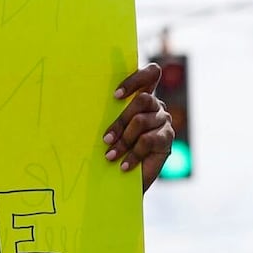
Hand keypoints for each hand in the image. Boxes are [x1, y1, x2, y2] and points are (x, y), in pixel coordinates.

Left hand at [102, 64, 173, 189]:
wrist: (125, 178)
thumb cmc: (113, 147)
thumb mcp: (110, 128)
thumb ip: (109, 112)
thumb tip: (85, 103)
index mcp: (143, 96)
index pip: (151, 74)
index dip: (136, 80)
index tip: (115, 96)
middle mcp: (156, 105)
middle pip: (143, 99)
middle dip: (121, 120)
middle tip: (106, 139)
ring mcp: (164, 121)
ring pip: (141, 121)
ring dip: (123, 140)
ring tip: (110, 155)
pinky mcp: (167, 139)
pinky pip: (148, 140)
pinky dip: (133, 154)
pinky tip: (123, 165)